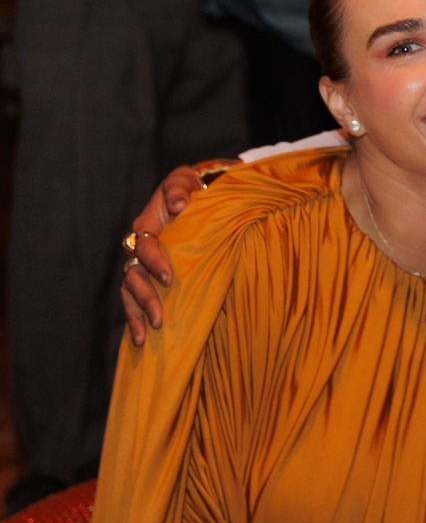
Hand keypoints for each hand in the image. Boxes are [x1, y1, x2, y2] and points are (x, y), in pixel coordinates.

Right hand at [120, 165, 205, 342]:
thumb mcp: (186, 182)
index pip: (145, 245)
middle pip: (133, 275)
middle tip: (159, 318)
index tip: (169, 279)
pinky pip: (136, 299)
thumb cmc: (191, 188)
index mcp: (148, 225)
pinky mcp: (151, 277)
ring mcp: (144, 264)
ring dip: (136, 314)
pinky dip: (136, 318)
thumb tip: (178, 204)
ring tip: (145, 336)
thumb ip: (180, 189)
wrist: (198, 196)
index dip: (154, 262)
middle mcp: (141, 247)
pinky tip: (140, 340)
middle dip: (144, 298)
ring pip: (130, 291)